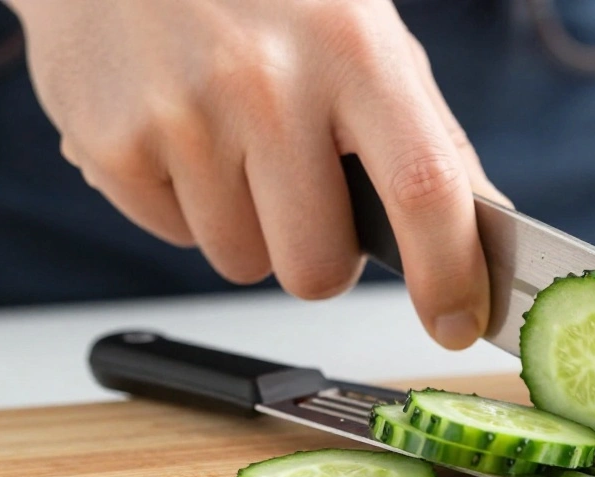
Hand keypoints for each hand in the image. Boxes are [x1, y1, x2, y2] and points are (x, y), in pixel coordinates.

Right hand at [6, 0, 506, 349]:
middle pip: (319, 269)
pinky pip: (179, 238)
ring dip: (253, 228)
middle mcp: (267, 86)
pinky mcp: (112, 145)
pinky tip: (187, 136)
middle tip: (310, 197)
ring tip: (237, 144)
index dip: (449, 275)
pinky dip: (192, 207)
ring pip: (245, 263)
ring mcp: (182, 117)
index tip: (458, 323)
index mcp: (353, 51)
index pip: (423, 191)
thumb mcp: (364, 36)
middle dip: (324, 258)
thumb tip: (481, 230)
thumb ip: (427, 134)